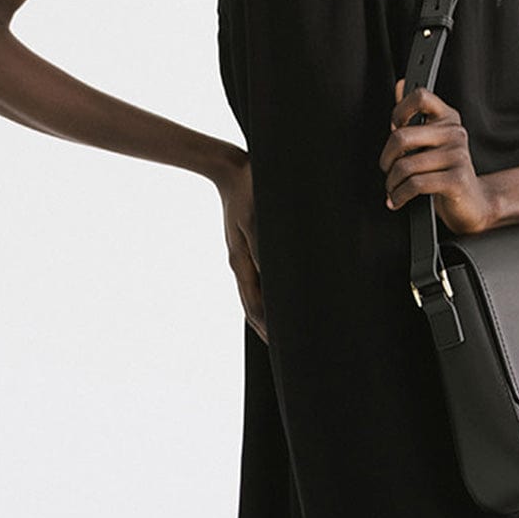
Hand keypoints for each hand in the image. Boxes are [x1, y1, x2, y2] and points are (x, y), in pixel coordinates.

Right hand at [216, 150, 267, 344]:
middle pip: (254, 306)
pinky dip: (267, 295)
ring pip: (255, 295)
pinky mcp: (248, 245)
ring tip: (284, 332)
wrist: (231, 169)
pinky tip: (278, 298)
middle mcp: (242, 263)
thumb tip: (271, 280)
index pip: (255, 306)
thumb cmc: (247, 190)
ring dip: (268, 315)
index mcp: (241, 261)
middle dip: (268, 329)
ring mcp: (243, 255)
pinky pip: (258, 278)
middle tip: (287, 349)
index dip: (268, 329)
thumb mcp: (253, 219)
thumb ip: (260, 249)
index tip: (281, 346)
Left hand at [379, 78, 495, 235]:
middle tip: (387, 168)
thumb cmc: (446, 170)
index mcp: (448, 118)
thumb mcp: (431, 140)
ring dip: (392, 183)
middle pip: (402, 136)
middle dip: (386, 158)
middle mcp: (455, 133)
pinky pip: (415, 184)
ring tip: (393, 189)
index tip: (394, 127)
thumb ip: (414, 113)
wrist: (472, 203)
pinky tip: (398, 199)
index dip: (400, 110)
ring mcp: (458, 155)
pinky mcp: (456, 179)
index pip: (421, 96)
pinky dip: (400, 195)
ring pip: (405, 165)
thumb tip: (400, 85)